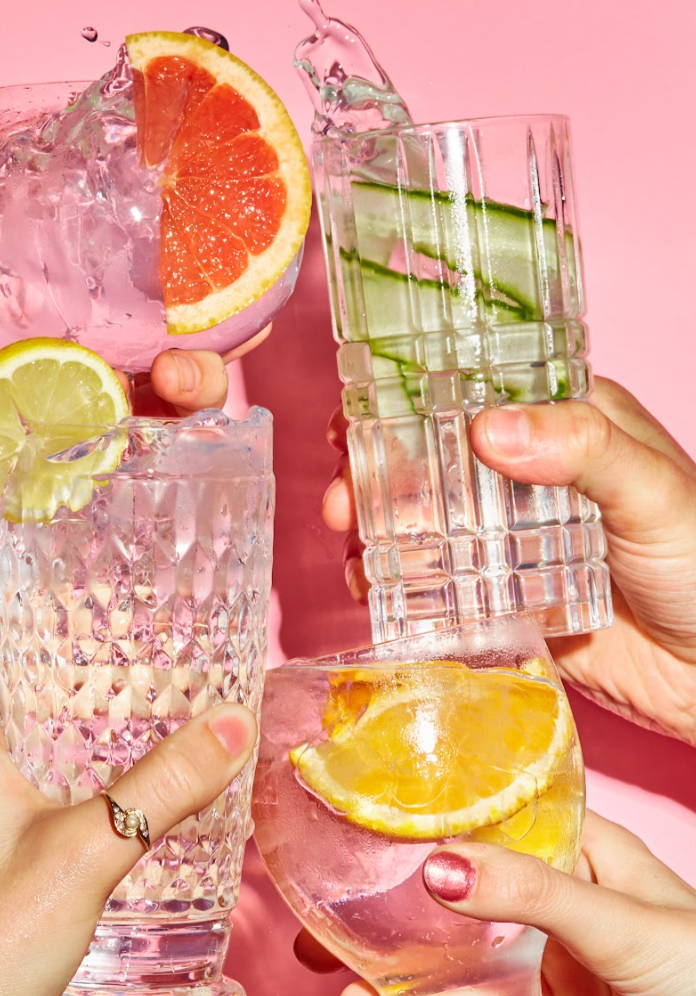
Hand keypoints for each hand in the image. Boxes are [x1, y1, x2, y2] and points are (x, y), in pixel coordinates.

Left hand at [0, 337, 267, 891]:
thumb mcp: (92, 851)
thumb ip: (165, 785)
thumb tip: (233, 725)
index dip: (32, 594)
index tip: (95, 578)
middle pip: (3, 673)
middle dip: (68, 652)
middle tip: (141, 640)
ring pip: (9, 730)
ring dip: (67, 712)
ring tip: (141, 703)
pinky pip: (11, 779)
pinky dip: (60, 763)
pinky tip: (111, 787)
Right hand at [297, 812, 695, 995]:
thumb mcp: (616, 918)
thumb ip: (529, 894)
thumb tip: (439, 868)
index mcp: (578, 861)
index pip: (487, 832)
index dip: (420, 838)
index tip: (353, 847)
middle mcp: (556, 918)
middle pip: (455, 917)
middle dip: (388, 933)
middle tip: (324, 944)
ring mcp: (552, 986)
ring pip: (458, 988)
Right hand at [323, 379, 695, 744]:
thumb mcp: (654, 491)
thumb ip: (583, 449)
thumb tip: (488, 428)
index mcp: (569, 425)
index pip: (473, 396)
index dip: (406, 404)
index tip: (354, 423)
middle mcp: (535, 477)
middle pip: (434, 462)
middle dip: (375, 478)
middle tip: (341, 506)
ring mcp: (516, 541)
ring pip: (429, 524)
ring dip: (379, 534)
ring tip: (355, 557)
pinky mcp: (510, 599)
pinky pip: (444, 588)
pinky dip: (403, 588)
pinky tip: (376, 595)